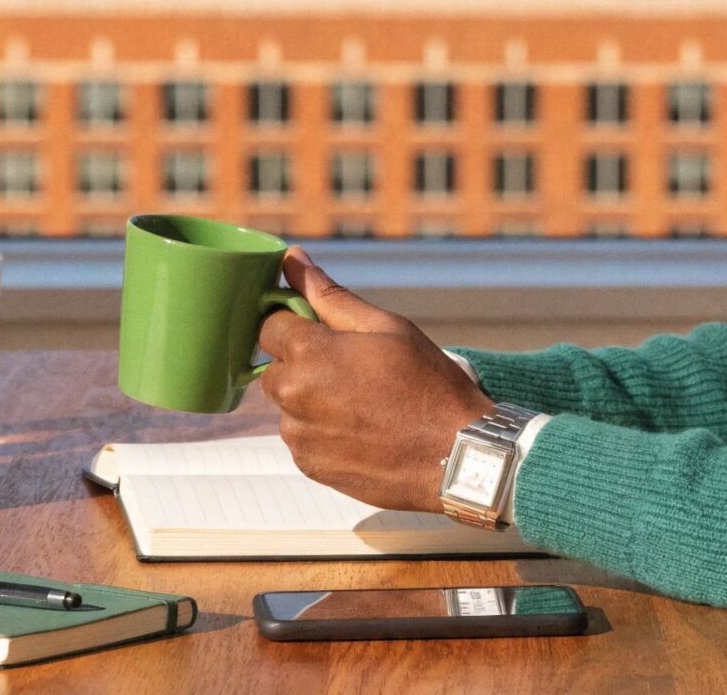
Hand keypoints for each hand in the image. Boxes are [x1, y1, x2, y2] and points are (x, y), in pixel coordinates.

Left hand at [257, 247, 494, 512]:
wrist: (456, 454)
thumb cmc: (428, 384)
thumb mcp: (387, 327)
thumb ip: (330, 295)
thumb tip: (292, 259)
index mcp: (309, 353)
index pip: (270, 325)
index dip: (297, 324)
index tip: (326, 334)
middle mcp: (293, 396)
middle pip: (274, 369)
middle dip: (303, 364)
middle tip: (353, 371)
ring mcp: (299, 436)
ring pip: (288, 406)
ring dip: (312, 400)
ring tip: (364, 405)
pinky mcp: (309, 466)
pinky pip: (303, 439)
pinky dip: (323, 432)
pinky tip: (363, 431)